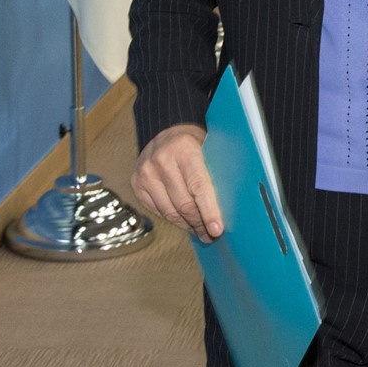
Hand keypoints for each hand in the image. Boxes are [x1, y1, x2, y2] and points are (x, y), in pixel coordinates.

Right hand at [131, 123, 222, 241]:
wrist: (166, 131)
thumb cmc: (193, 143)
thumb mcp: (208, 148)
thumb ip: (216, 172)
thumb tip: (230, 206)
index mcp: (184, 148)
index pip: (198, 186)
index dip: (209, 211)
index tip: (217, 229)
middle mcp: (161, 159)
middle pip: (184, 203)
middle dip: (200, 223)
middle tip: (212, 234)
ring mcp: (146, 172)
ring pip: (170, 211)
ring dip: (187, 225)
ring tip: (200, 231)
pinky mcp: (137, 183)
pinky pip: (158, 210)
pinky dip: (173, 218)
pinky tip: (184, 221)